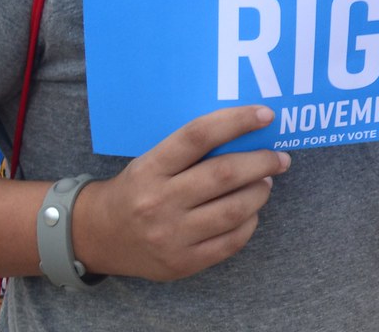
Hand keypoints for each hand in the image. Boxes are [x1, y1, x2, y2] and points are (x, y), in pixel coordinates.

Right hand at [73, 106, 289, 280]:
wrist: (99, 235)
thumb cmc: (137, 187)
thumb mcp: (152, 159)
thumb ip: (191, 148)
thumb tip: (248, 133)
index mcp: (151, 167)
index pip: (199, 135)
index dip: (236, 121)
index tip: (266, 115)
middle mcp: (160, 201)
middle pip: (224, 174)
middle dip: (261, 162)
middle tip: (279, 157)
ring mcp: (171, 236)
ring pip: (234, 209)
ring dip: (260, 191)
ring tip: (266, 182)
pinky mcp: (182, 264)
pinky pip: (230, 241)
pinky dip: (249, 222)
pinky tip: (250, 211)